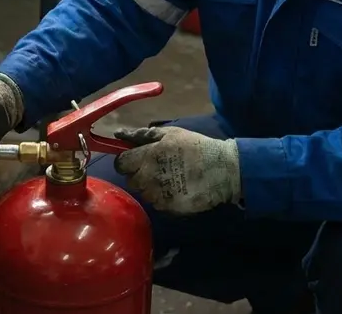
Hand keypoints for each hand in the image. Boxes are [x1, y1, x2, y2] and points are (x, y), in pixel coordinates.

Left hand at [113, 126, 240, 214]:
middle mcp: (149, 177)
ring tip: (169, 179)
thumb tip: (118, 134)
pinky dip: (162, 198)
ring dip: (151, 187)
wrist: (223, 170)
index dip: (127, 161)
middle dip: (139, 174)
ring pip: (143, 193)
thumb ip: (142, 135)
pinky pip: (156, 204)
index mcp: (148, 156)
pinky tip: (176, 189)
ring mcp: (158, 195)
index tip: (137, 160)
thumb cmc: (195, 147)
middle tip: (156, 169)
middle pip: (130, 180)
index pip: (121, 163)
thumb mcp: (171, 134)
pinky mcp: (168, 208)